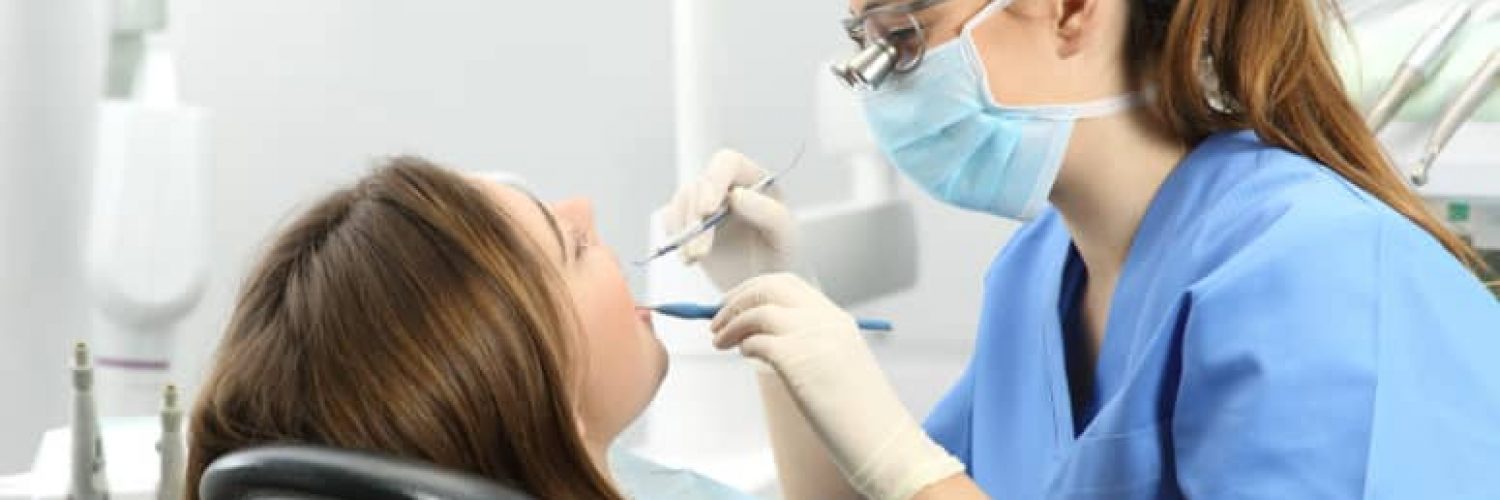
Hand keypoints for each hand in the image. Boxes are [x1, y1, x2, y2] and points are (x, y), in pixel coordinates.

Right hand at [661, 150, 796, 290]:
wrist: (760, 280)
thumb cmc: (778, 253)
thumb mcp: (785, 236)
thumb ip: (770, 213)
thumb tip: (737, 195)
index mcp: (753, 178)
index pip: (728, 163)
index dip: (714, 181)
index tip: (708, 210)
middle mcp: (726, 183)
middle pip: (700, 185)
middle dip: (696, 218)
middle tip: (701, 251)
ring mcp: (704, 200)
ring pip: (682, 201)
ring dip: (685, 231)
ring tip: (697, 258)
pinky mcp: (688, 219)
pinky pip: (672, 219)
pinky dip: (677, 239)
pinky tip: (690, 259)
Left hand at [711, 273, 964, 499]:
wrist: (880, 438)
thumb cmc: (857, 411)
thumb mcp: (836, 363)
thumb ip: (807, 343)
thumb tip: (758, 337)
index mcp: (836, 318)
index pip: (788, 285)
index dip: (755, 290)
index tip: (736, 303)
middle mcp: (824, 320)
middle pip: (769, 288)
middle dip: (737, 298)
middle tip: (716, 316)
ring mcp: (811, 336)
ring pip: (757, 310)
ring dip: (731, 322)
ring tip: (719, 340)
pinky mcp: (797, 359)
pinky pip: (756, 340)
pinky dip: (743, 343)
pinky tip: (742, 354)